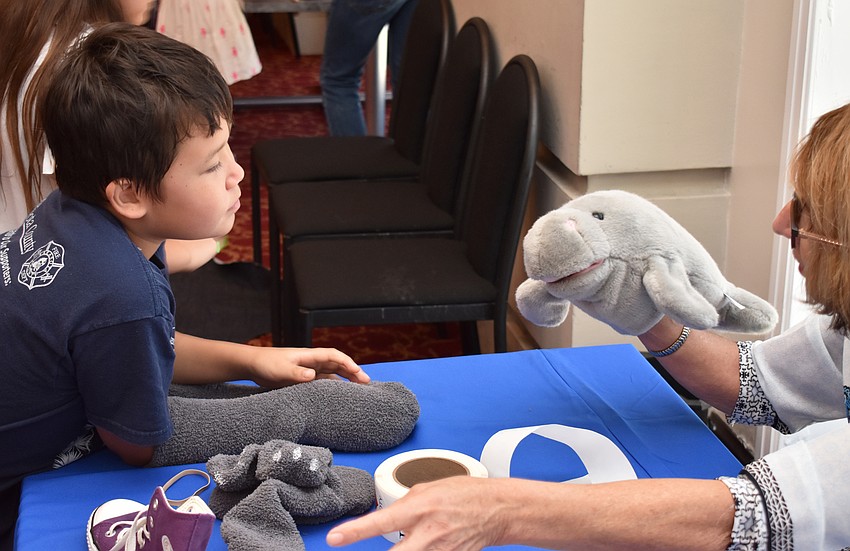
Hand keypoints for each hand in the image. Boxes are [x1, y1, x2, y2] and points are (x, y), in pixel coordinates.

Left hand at [249, 346, 369, 386]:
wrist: (253, 364)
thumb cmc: (266, 364)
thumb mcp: (280, 370)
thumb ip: (296, 372)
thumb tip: (312, 375)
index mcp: (310, 356)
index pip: (334, 357)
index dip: (348, 364)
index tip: (359, 373)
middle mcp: (312, 361)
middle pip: (338, 365)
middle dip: (353, 372)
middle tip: (367, 384)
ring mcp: (309, 369)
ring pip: (333, 373)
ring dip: (346, 379)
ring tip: (358, 389)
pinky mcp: (304, 378)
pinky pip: (323, 381)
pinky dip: (333, 386)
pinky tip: (339, 395)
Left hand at [327, 477, 502, 550]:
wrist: (497, 510)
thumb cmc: (466, 494)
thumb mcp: (429, 488)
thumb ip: (404, 504)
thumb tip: (386, 515)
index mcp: (420, 509)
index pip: (380, 522)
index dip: (354, 531)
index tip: (335, 538)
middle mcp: (427, 533)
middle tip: (356, 544)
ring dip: (403, 550)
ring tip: (411, 538)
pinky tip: (421, 543)